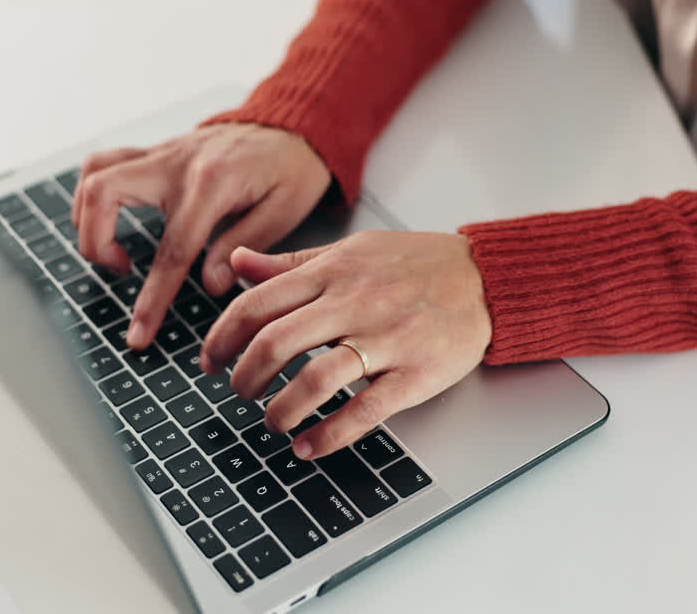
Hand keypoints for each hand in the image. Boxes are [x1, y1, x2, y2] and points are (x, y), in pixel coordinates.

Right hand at [70, 123, 331, 348]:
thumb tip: (211, 284)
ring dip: (87, 217)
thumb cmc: (291, 169)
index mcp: (212, 183)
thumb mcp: (284, 212)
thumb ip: (243, 247)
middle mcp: (176, 162)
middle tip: (121, 271)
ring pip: (93, 173)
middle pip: (103, 193)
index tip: (138, 334)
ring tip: (112, 249)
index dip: (151, 298)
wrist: (291, 125)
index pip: (171, 250)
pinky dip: (93, 195)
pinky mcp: (155, 153)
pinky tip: (107, 221)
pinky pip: (104, 165)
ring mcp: (161, 153)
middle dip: (95, 243)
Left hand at [201, 231, 490, 459]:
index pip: (256, 304)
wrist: (486, 278)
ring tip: (271, 421)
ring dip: (280, 409)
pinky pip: (364, 411)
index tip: (210, 360)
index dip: (221, 337)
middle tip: (239, 392)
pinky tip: (307, 446)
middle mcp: (353, 303)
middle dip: (244, 376)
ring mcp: (385, 339)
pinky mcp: (414, 374)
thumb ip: (290, 263)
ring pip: (314, 379)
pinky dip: (328, 435)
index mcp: (331, 272)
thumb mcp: (349, 250)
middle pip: (275, 342)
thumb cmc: (416, 265)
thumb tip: (236, 262)